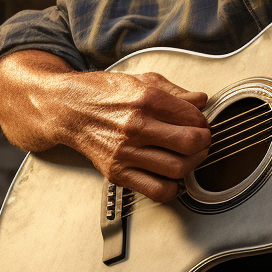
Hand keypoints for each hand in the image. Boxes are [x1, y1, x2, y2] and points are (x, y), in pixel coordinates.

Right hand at [0, 52, 210, 201]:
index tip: (201, 124)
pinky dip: (172, 187)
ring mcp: (125, 153)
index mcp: (146, 100)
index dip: (203, 122)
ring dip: (192, 164)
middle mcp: (136, 127)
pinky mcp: (117, 173)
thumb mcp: (143, 80)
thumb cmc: (104, 94)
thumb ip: (176, 91)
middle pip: (189, 144)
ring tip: (189, 157)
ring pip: (177, 169)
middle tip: (201, 141)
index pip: (193, 118)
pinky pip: (156, 191)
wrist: (67, 109)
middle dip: (204, 143)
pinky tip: (170, 175)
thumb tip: (201, 99)